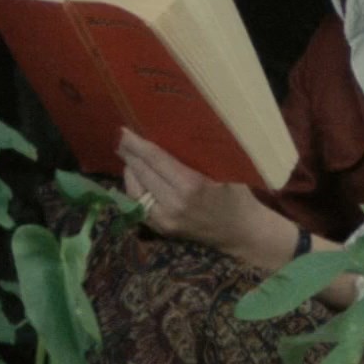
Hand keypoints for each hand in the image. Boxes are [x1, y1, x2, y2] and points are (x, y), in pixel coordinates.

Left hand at [117, 128, 265, 251]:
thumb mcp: (223, 169)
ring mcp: (165, 220)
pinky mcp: (162, 230)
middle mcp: (174, 204)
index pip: (155, 159)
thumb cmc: (238, 195)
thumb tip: (170, 133)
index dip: (137, 144)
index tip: (124, 131)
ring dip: (129, 172)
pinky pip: (139, 206)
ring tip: (128, 156)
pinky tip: (135, 178)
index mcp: (191, 185)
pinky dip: (134, 189)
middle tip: (121, 138)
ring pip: (134, 191)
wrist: (242, 232)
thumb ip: (196, 155)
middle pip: (142, 173)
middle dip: (129, 154)